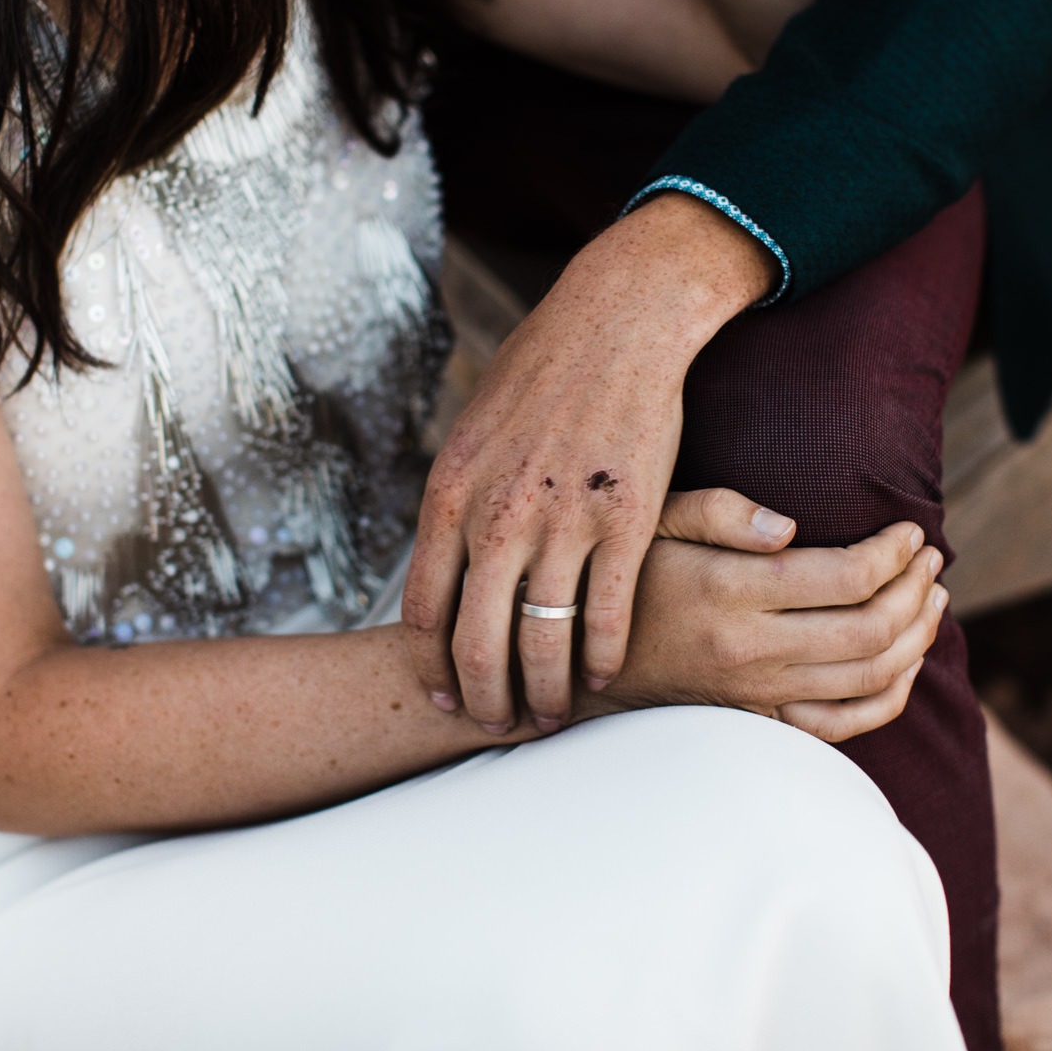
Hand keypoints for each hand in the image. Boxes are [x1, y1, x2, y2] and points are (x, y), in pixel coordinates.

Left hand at [402, 194, 776, 734]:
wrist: (616, 323)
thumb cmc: (540, 374)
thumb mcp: (471, 433)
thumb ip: (454, 503)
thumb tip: (439, 562)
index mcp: (450, 495)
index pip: (425, 611)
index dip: (432, 666)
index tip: (443, 694)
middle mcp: (499, 516)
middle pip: (478, 641)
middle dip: (485, 699)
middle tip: (496, 726)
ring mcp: (563, 522)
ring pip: (544, 641)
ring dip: (545, 693)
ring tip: (549, 715)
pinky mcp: (626, 520)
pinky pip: (608, 615)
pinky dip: (602, 657)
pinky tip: (601, 674)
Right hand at [589, 493, 946, 742]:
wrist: (580, 660)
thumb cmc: (623, 576)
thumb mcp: (655, 519)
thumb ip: (722, 512)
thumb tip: (794, 526)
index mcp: (730, 590)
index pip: (845, 576)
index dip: (893, 552)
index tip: (910, 529)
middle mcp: (751, 649)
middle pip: (871, 629)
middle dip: (916, 589)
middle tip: (931, 557)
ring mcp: (758, 692)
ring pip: (870, 677)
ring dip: (916, 636)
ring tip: (932, 596)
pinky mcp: (761, 720)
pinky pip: (844, 724)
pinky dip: (890, 695)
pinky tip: (907, 659)